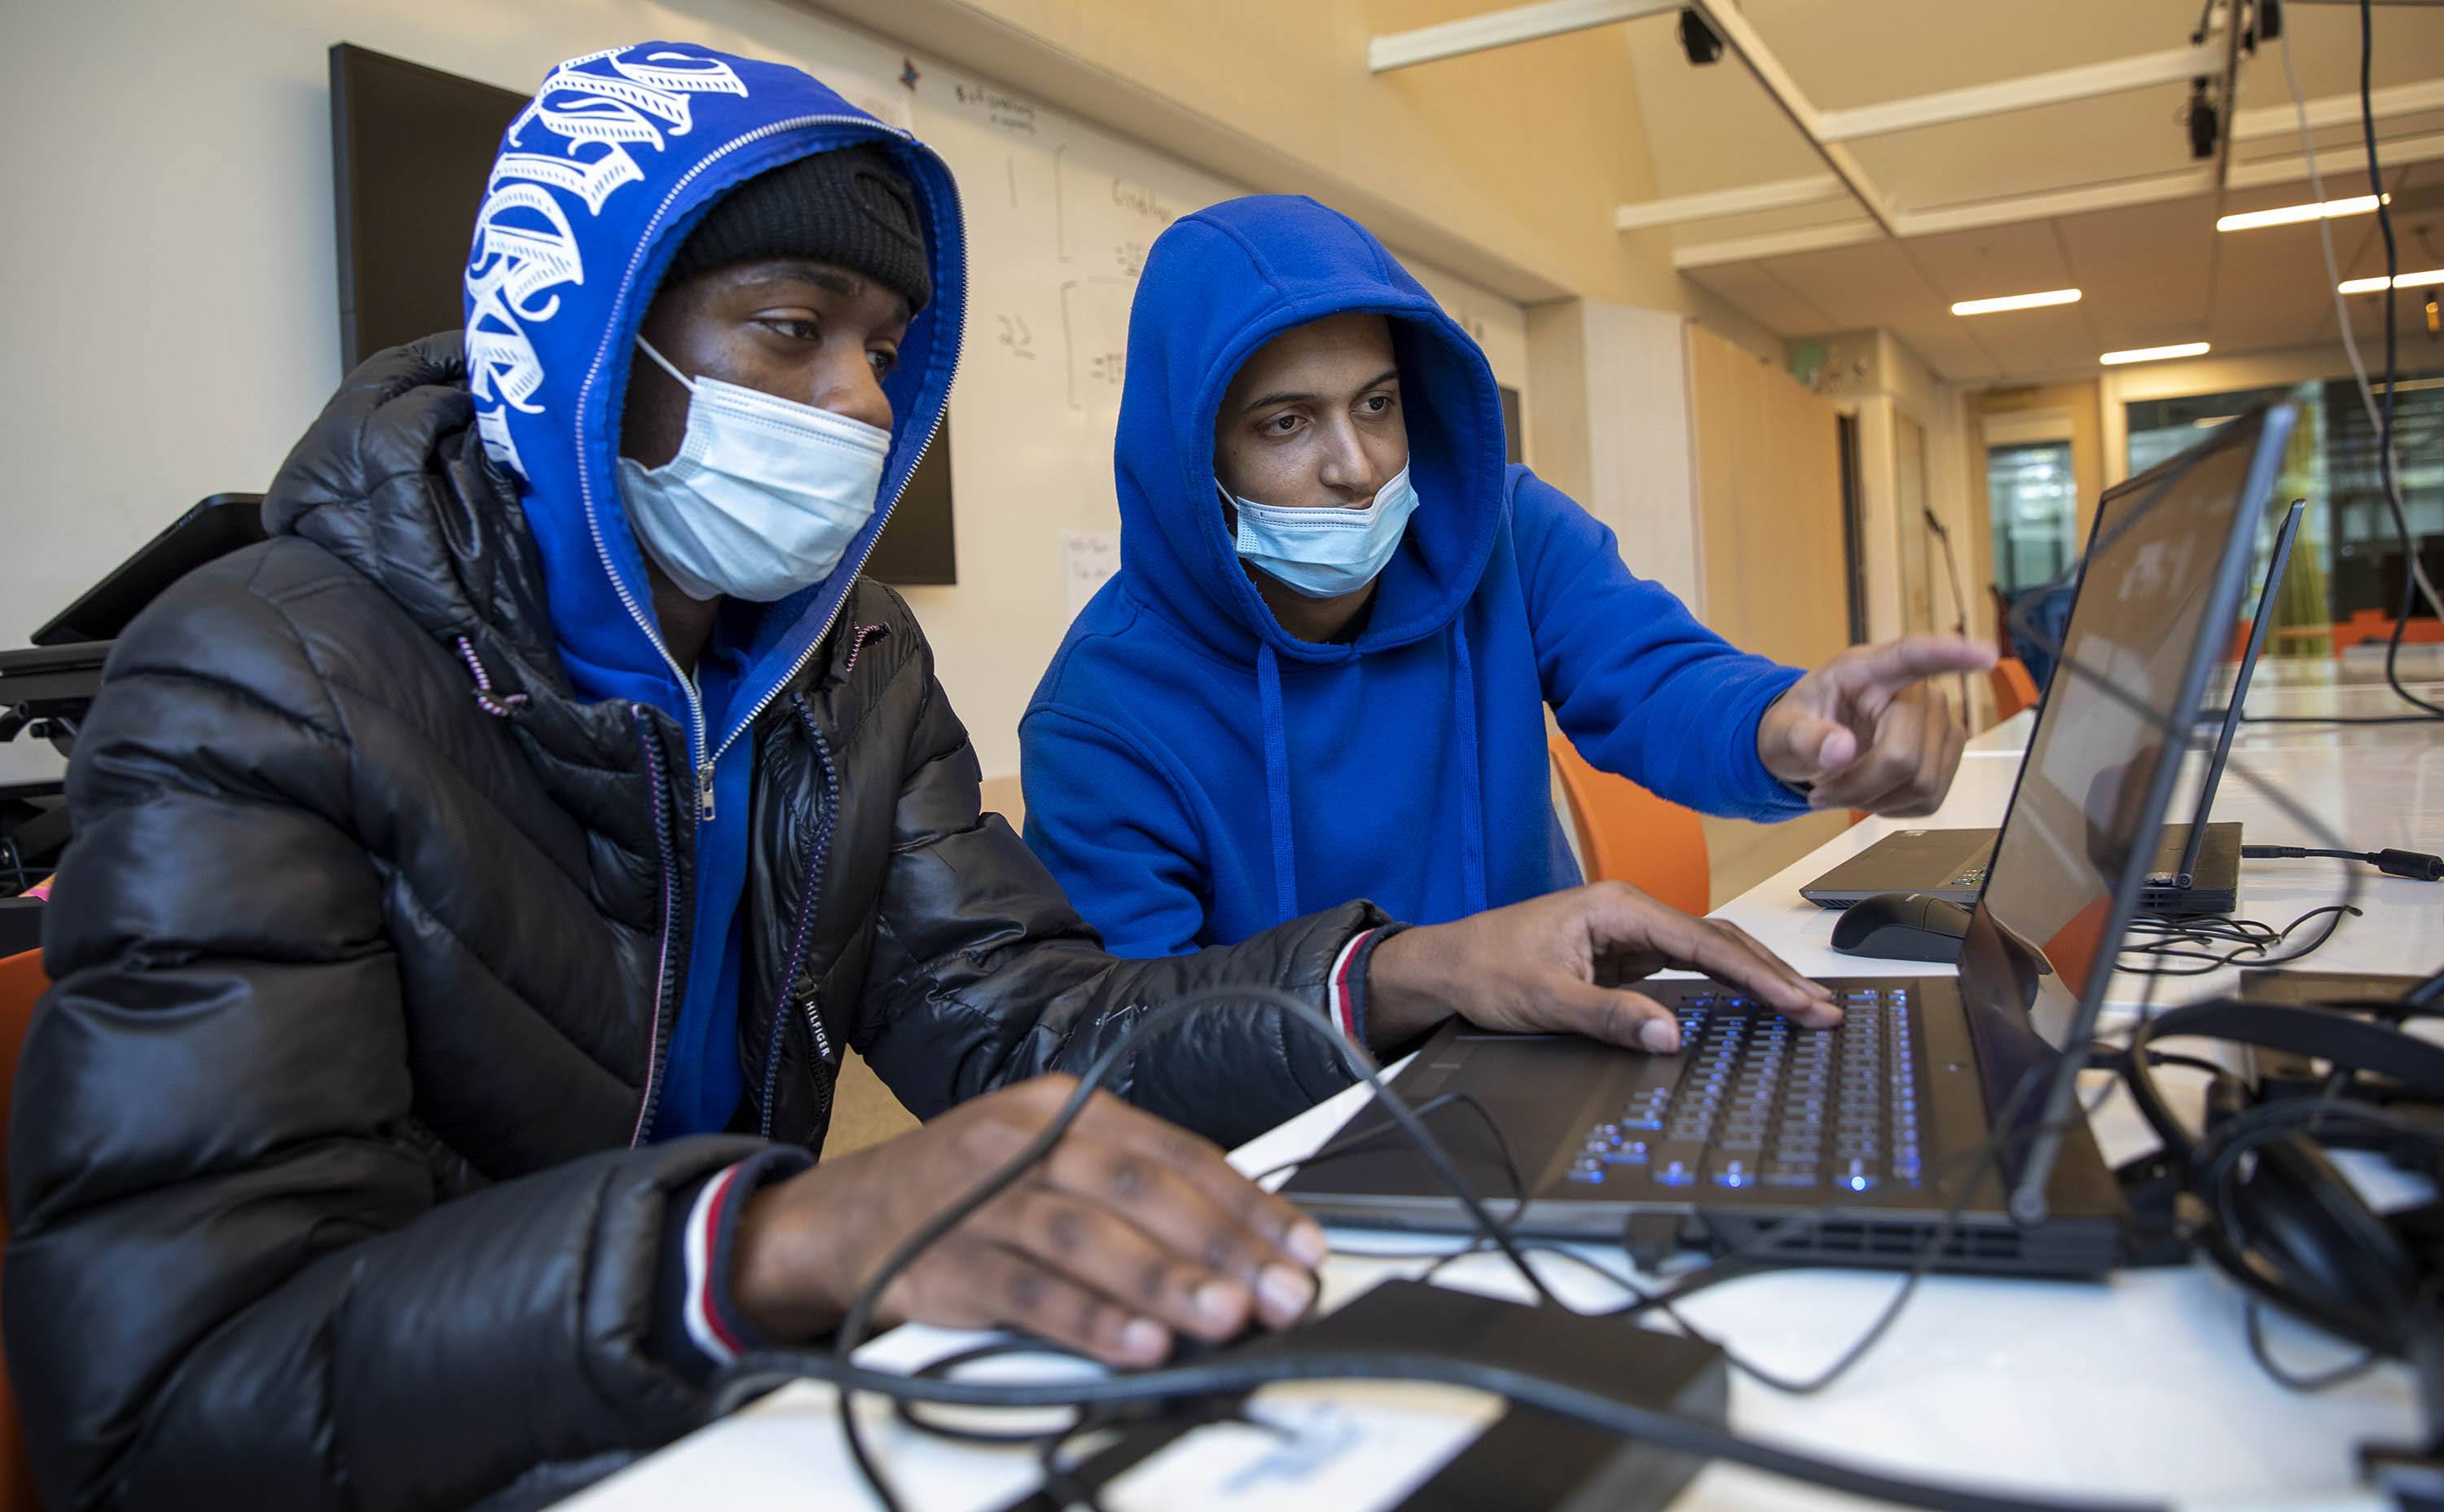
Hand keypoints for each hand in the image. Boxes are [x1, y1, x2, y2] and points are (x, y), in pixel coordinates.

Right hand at [729, 1076, 1325, 1366]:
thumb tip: (1242, 1241)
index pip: (1176, 1151)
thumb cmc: (972, 1189)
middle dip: (1223, 1245)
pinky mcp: (949, 1262)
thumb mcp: (1051, 1157)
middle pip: (1141, 1188)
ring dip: (1165, 1281)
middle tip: (1280, 1290)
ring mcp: (984, 1200)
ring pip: (1089, 1237)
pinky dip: (1090, 1321)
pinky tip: (1139, 1345)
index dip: (1247, 1202)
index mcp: (1066, 1105)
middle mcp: (1027, 1141)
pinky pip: (1030, 1294)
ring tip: (1225, 1317)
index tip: (1301, 1247)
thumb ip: (1134, 1187)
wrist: (847, 1215)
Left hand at [1363, 882, 1840, 1053]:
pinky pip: (1688, 969)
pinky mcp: (1625, 956)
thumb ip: (1610, 1017)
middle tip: (1823, 1011)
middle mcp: (1631, 913)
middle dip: (1773, 976)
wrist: (1445, 965)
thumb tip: (1670, 1036)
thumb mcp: (1545, 998)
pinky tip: (1755, 1006)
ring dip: (1755, 980)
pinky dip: (1725, 987)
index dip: (1759, 976)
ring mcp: (1630, 934)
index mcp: (1618, 907)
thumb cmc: (1486, 969)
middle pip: (1720, 941)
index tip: (1801, 1002)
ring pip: (1710, 953)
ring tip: (1805, 1009)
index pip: (1706, 943)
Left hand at [1756, 633, 1994, 816]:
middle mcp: (1914, 690)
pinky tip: (1871, 792)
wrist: (1811, 745)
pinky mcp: (1948, 753)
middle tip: (1823, 792)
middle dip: (1859, 786)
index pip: (1913, 656)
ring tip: (1844, 789)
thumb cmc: (1799, 726)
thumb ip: (1802, 739)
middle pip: (1904, 756)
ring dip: (1875, 800)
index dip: (1951, 655)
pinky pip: (1931, 799)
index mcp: (1867, 669)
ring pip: (1923, 783)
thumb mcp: (1781, 732)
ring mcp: (1939, 721)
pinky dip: (1894, 807)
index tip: (1985, 655)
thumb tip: (1840, 751)